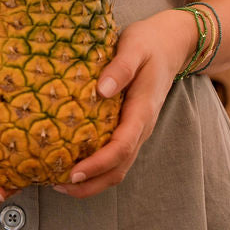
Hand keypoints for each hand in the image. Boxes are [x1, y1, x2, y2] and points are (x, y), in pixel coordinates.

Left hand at [52, 9, 196, 198]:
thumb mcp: (134, 47)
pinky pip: (115, 157)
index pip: (121, 147)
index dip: (97, 164)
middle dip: (90, 183)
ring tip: (60, 182)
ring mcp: (137, 131)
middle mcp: (141, 128)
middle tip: (58, 186)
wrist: (170, 45)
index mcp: (142, 111)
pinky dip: (96, 169)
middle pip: (119, 169)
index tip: (73, 172)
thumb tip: (102, 89)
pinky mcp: (130, 129)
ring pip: (118, 168)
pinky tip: (73, 163)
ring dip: (92, 181)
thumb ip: (121, 67)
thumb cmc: (148, 44)